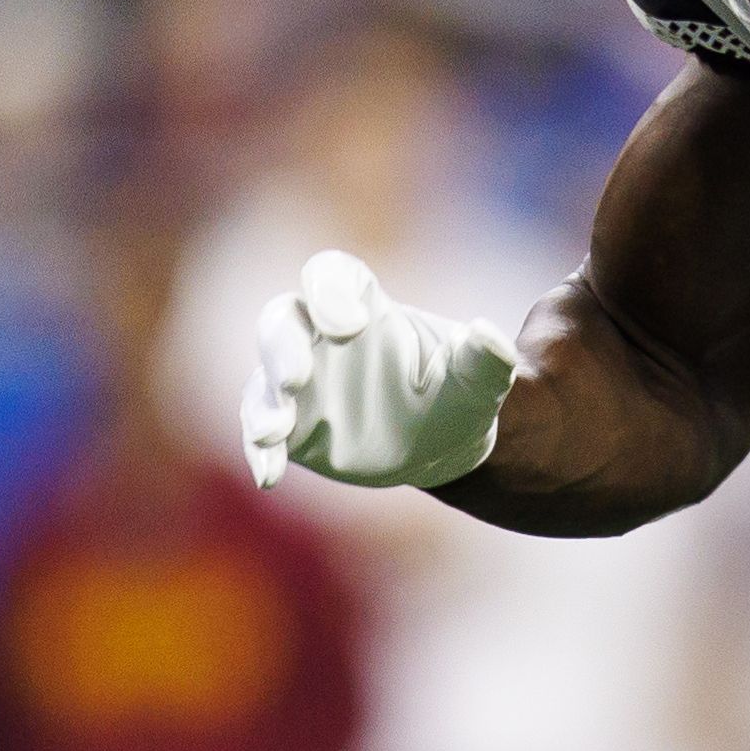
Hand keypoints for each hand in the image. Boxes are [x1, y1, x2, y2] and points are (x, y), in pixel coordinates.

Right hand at [244, 249, 516, 492]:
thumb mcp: (482, 378)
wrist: (447, 443)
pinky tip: (269, 475)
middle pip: (282, 320)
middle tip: (299, 377)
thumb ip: (487, 356)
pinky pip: (261, 427)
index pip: (332, 275)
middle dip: (283, 346)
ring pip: (266, 375)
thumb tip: (489, 335)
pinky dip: (260, 449)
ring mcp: (301, 381)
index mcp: (367, 309)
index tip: (349, 323)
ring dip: (267, 401)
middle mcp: (322, 338)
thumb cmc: (460, 393)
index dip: (328, 289)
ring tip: (275, 431)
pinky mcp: (291, 423)